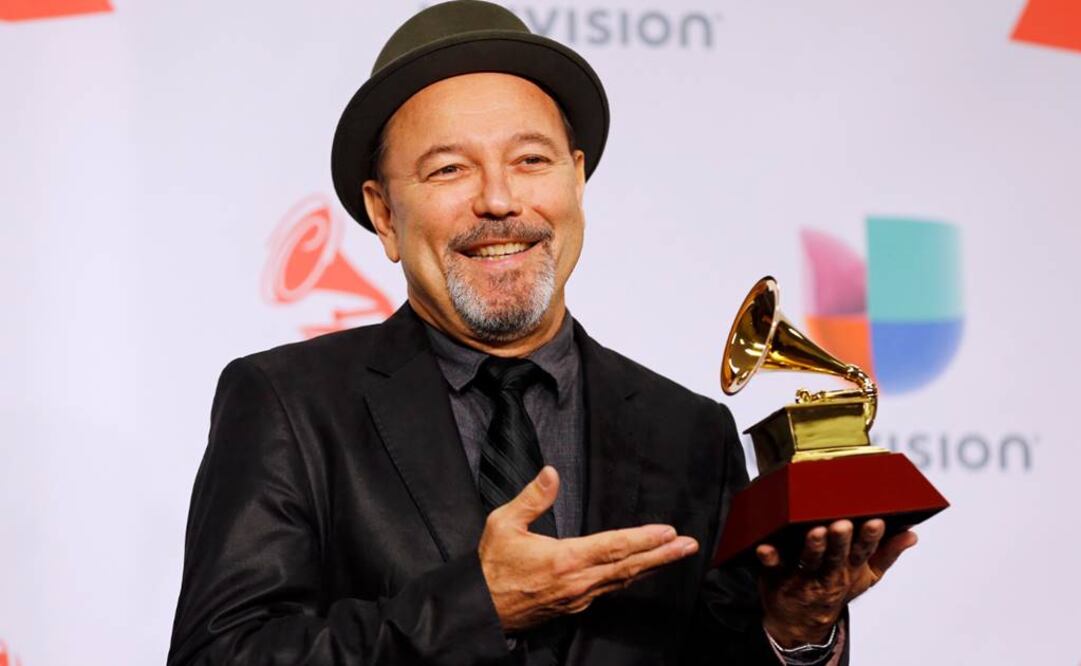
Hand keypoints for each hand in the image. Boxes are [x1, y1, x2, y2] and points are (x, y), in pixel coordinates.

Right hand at [478, 466, 698, 631]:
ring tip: (674, 555)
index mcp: (564, 559)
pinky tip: (639, 571)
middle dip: (662, 555)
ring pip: (623, 580)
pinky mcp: (574, 606)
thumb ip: (532, 498)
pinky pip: (609, 590)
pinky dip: (629, 578)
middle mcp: (578, 582)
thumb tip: (551, 473)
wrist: (480, 609)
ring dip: (651, 566)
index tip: (668, 531)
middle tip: (689, 546)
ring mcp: (578, 597)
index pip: (613, 546)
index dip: (643, 539)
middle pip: (629, 567)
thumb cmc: (491, 567)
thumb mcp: (503, 524)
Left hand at [756, 519, 917, 646]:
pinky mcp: (777, 576)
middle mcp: (828, 574)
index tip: (876, 522)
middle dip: (841, 541)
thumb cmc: (834, 588)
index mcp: (849, 569)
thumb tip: (912, 534)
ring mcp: (802, 576)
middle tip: (842, 524)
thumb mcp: (865, 577)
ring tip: (815, 531)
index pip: (863, 553)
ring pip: (809, 560)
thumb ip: (887, 554)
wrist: (801, 621)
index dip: (870, 539)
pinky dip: (768, 557)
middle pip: (836, 557)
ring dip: (812, 547)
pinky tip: (764, 547)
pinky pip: (773, 566)